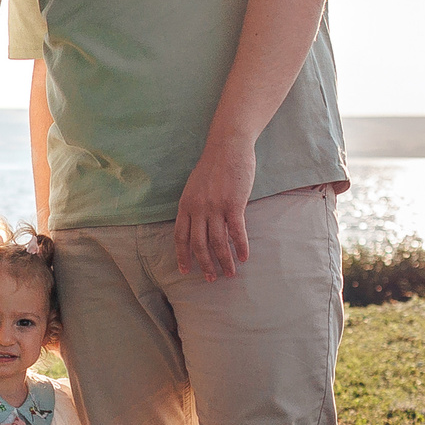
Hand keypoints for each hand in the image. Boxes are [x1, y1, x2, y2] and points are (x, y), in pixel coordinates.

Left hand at [174, 140, 255, 280]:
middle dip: (205, 265)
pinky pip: (237, 232)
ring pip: (218, 243)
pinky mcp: (233, 204)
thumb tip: (198, 224)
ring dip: (224, 261)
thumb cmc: (214, 165)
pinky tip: (244, 257)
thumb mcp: (195, 186)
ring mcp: (215, 207)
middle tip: (211, 279)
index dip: (183, 256)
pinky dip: (241, 247)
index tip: (185, 270)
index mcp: (186, 205)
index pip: (180, 237)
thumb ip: (195, 206)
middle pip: (199, 244)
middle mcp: (198, 209)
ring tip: (230, 273)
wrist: (228, 146)